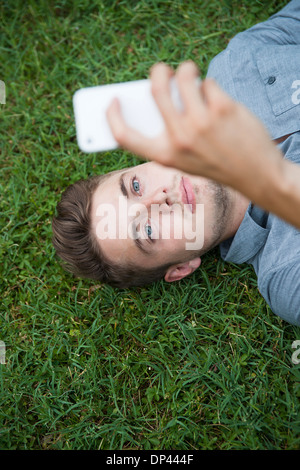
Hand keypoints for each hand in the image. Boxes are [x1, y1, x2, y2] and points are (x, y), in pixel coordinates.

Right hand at [106, 60, 281, 190]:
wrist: (255, 174)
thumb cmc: (215, 164)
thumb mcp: (183, 161)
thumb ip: (166, 136)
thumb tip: (156, 97)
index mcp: (164, 156)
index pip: (124, 136)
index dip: (111, 117)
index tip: (112, 101)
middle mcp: (180, 139)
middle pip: (156, 90)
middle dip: (158, 72)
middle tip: (161, 70)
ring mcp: (201, 122)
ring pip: (184, 76)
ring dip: (186, 71)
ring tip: (191, 76)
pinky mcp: (222, 108)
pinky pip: (208, 83)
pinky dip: (210, 87)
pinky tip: (217, 101)